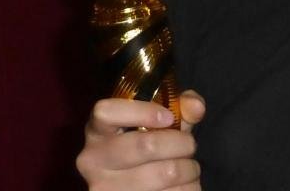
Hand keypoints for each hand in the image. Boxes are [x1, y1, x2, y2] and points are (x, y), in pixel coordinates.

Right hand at [76, 91, 206, 190]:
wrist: (133, 186)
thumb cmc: (147, 146)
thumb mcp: (159, 122)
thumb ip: (180, 107)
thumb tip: (196, 107)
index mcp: (97, 131)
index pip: (106, 112)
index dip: (142, 111)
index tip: (169, 117)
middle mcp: (93, 160)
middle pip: (146, 145)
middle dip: (181, 143)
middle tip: (190, 145)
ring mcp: (104, 188)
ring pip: (164, 174)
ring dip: (188, 169)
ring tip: (190, 167)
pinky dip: (187, 188)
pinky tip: (184, 185)